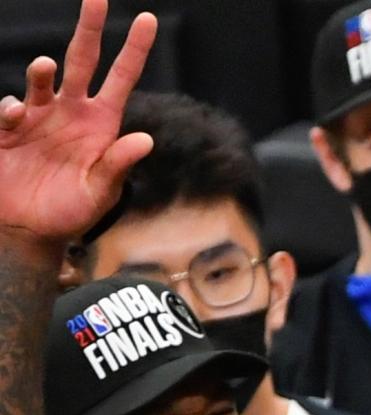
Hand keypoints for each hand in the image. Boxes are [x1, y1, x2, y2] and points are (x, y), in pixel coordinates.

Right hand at [0, 0, 156, 245]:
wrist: (31, 230)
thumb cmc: (73, 212)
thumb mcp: (102, 192)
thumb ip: (119, 166)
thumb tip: (145, 140)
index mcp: (101, 123)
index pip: (121, 79)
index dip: (135, 50)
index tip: (149, 20)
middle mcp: (70, 111)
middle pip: (81, 60)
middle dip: (89, 28)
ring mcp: (37, 116)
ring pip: (41, 79)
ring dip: (42, 71)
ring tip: (44, 67)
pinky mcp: (7, 128)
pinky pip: (9, 108)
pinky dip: (12, 107)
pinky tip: (15, 116)